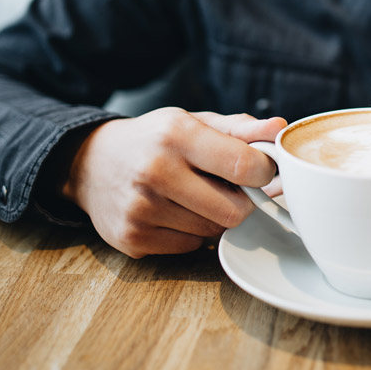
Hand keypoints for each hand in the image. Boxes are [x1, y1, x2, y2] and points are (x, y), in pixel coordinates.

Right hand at [61, 108, 285, 257]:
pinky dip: (192, 234)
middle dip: (241, 201)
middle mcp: (155, 171)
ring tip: (195, 196)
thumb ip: (240, 129)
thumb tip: (280, 129)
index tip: (260, 170)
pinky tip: (175, 212)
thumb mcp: (194, 122)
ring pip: (213, 231)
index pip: (243, 165)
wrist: (90, 163)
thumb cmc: (155, 140)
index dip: (264, 172)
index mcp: (176, 135)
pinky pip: (190, 247)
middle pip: (234, 210)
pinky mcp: (132, 238)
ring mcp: (141, 209)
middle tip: (229, 188)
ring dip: (215, 217)